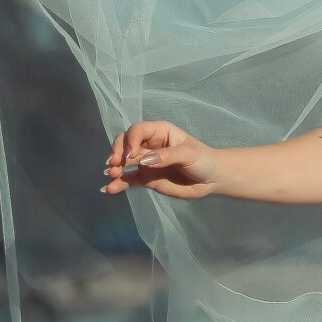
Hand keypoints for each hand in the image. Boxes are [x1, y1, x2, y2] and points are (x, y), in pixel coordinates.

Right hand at [102, 121, 223, 199]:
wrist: (211, 180)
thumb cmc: (203, 160)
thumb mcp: (188, 154)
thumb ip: (166, 156)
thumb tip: (144, 161)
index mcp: (160, 132)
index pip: (138, 131)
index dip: (130, 141)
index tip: (131, 156)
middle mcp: (149, 145)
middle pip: (125, 143)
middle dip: (118, 153)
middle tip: (115, 166)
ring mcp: (146, 162)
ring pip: (124, 162)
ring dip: (115, 168)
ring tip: (111, 176)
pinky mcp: (146, 178)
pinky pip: (129, 179)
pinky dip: (119, 183)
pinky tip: (110, 190)